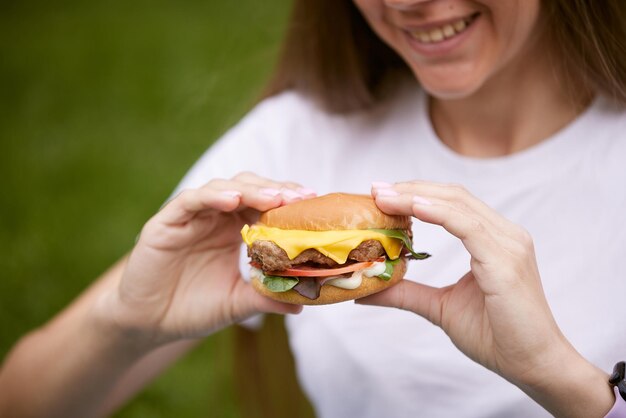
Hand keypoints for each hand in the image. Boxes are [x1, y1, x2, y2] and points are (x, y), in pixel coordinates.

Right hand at [98, 172, 312, 346]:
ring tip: (274, 198)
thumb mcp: (236, 303)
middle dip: (276, 190)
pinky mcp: (166, 222)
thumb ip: (264, 298)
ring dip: (250, 190)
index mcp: (233, 230)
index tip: (313, 203)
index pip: (264, 204)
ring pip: (222, 188)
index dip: (288, 201)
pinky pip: (190, 201)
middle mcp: (214, 217)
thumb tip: (302, 303)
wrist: (148, 325)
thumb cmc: (192, 309)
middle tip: (300, 198)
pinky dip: (212, 196)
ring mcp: (191, 217)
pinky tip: (232, 200)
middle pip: (249, 188)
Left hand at [359, 181, 611, 416]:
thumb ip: (407, 292)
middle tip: (374, 189)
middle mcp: (505, 235)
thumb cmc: (494, 336)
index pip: (452, 203)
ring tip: (382, 196)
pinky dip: (439, 213)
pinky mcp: (505, 261)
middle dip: (410, 188)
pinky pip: (468, 227)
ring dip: (416, 197)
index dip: (416, 193)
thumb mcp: (440, 306)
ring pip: (458, 205)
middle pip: (453, 196)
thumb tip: (366, 291)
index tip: (379, 193)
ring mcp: (509, 245)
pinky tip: (413, 207)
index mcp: (494, 240)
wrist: (533, 365)